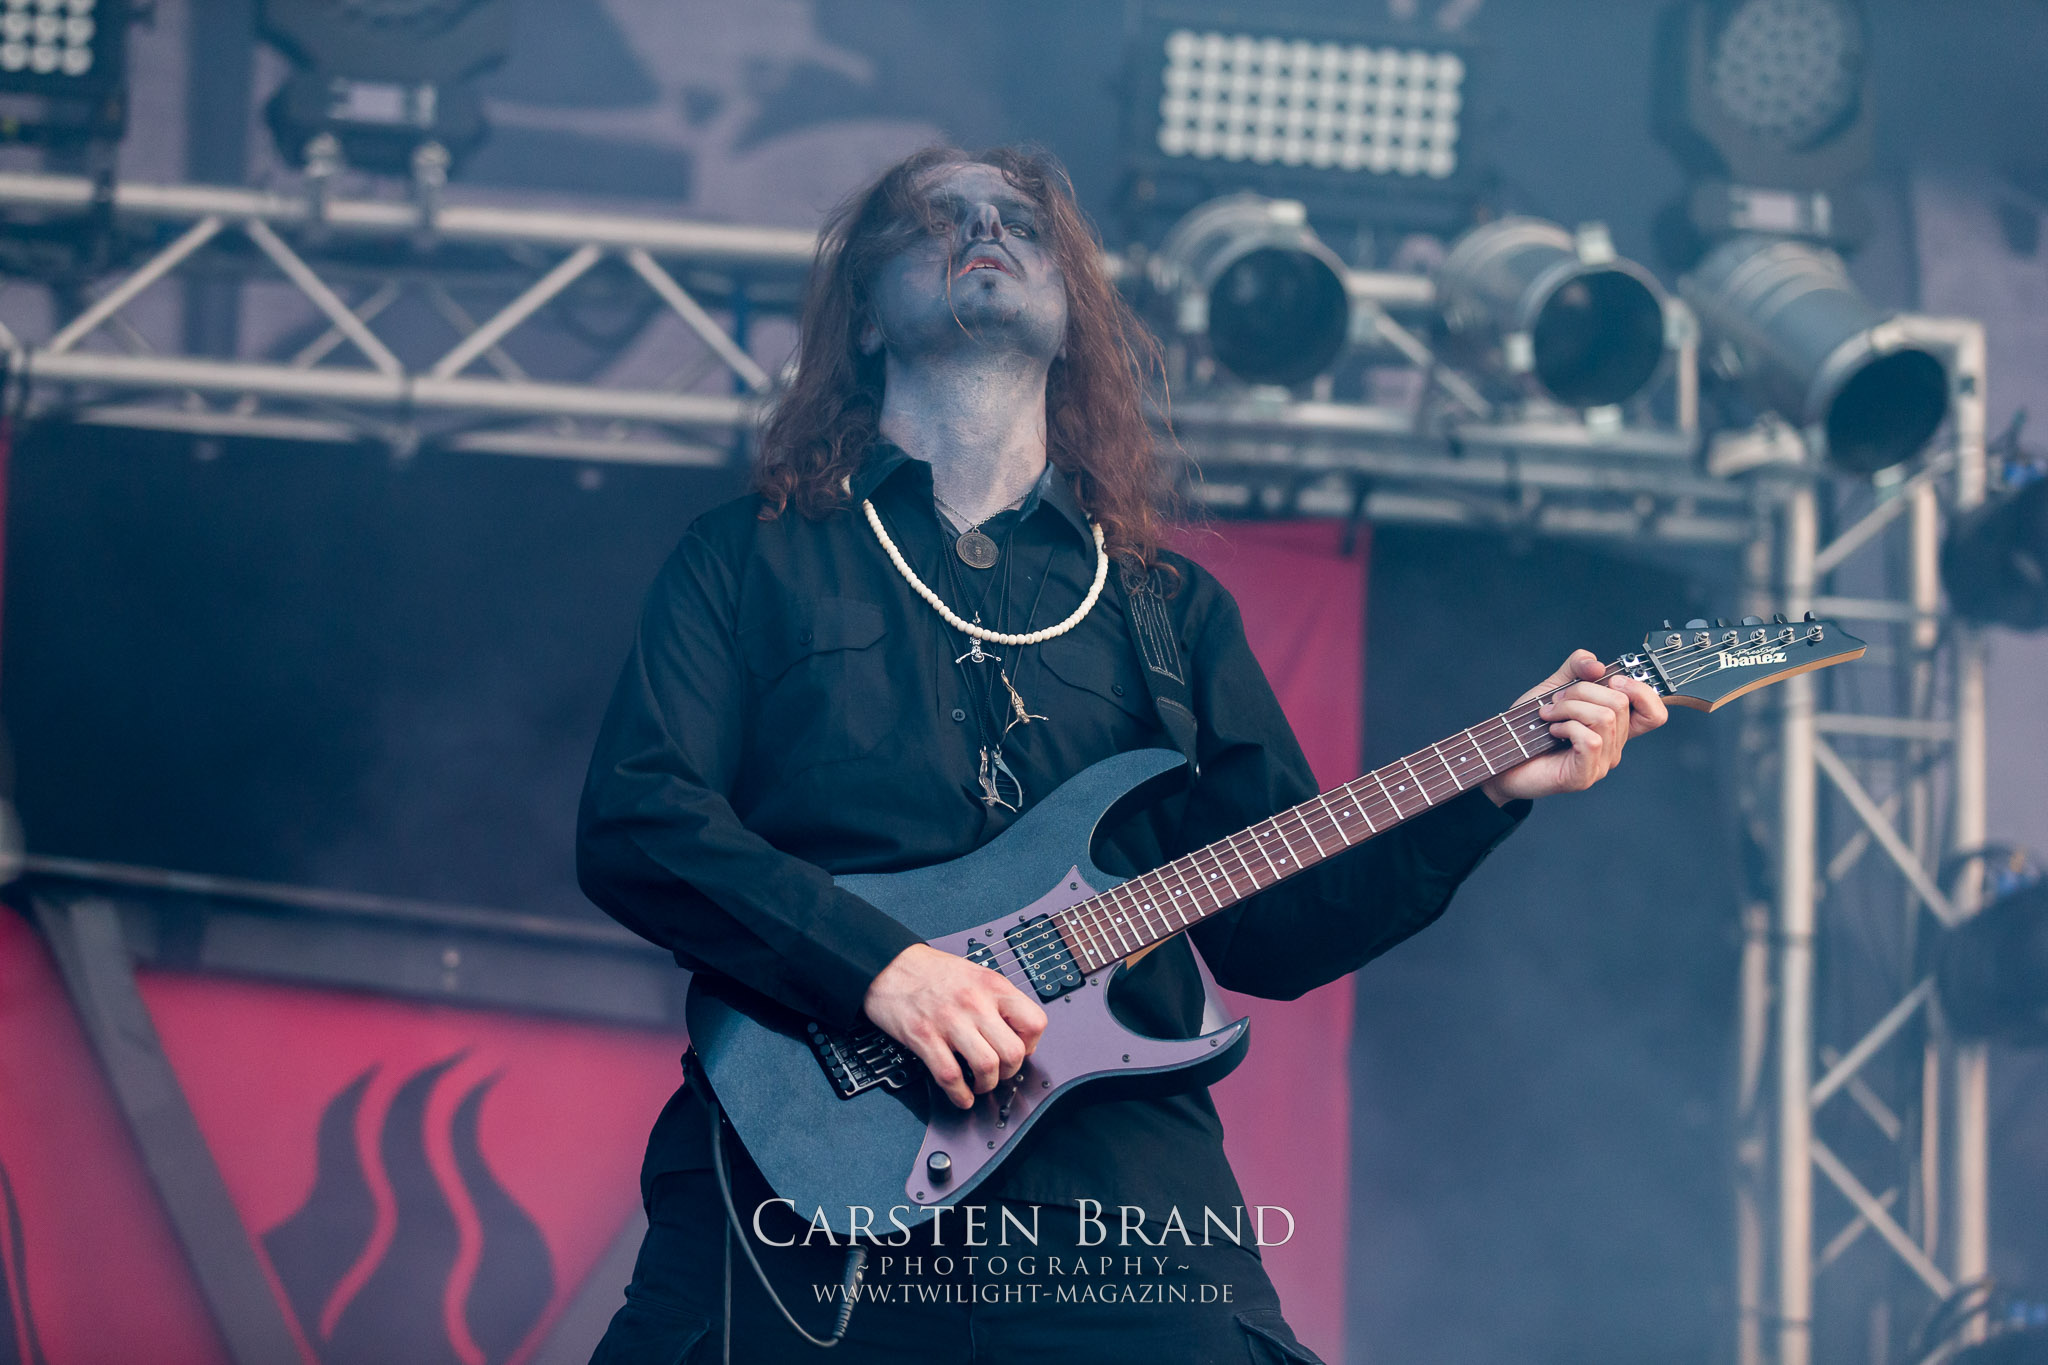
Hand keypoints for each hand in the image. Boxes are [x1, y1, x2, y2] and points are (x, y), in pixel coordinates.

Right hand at [863, 943, 1048, 1109]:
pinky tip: (960, 1095)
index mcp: (992, 986)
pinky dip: (959, 1095)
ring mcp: (949, 1021)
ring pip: (986, 1068)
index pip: (1035, 1022)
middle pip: (1013, 1052)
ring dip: (986, 1085)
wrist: (889, 965)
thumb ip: (997, 1000)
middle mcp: (975, 1003)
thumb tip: (1016, 1032)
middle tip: (1000, 1072)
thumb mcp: (975, 973)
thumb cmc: (930, 971)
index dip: (1032, 1044)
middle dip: (1010, 1072)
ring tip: (980, 1084)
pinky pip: (950, 1077)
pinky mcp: (924, 1038)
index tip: (1022, 1050)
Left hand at [1481, 649, 1668, 804]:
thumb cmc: (1529, 728)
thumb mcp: (1554, 689)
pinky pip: (1590, 740)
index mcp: (1614, 726)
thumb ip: (1576, 669)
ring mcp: (1601, 764)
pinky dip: (1567, 727)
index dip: (1641, 690)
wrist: (1501, 757)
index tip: (1609, 679)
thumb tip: (1597, 664)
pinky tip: (1552, 731)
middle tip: (1555, 701)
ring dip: (1569, 708)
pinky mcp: (1584, 776)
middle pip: (1620, 704)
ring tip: (1548, 715)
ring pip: (1604, 718)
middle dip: (1581, 691)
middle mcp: (1614, 747)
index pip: (1654, 713)